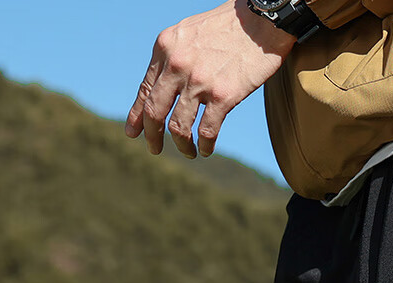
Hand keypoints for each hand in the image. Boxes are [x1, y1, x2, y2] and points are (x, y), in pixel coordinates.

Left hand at [127, 1, 296, 158]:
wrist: (259, 21)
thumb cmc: (228, 27)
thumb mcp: (189, 33)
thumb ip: (175, 57)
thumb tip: (166, 85)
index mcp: (165, 48)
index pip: (146, 89)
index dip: (137, 115)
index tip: (133, 132)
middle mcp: (177, 65)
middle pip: (155, 110)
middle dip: (152, 135)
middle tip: (154, 149)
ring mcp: (199, 81)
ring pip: (178, 126)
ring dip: (181, 144)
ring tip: (188, 152)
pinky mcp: (223, 96)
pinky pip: (206, 131)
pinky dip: (204, 145)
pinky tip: (205, 150)